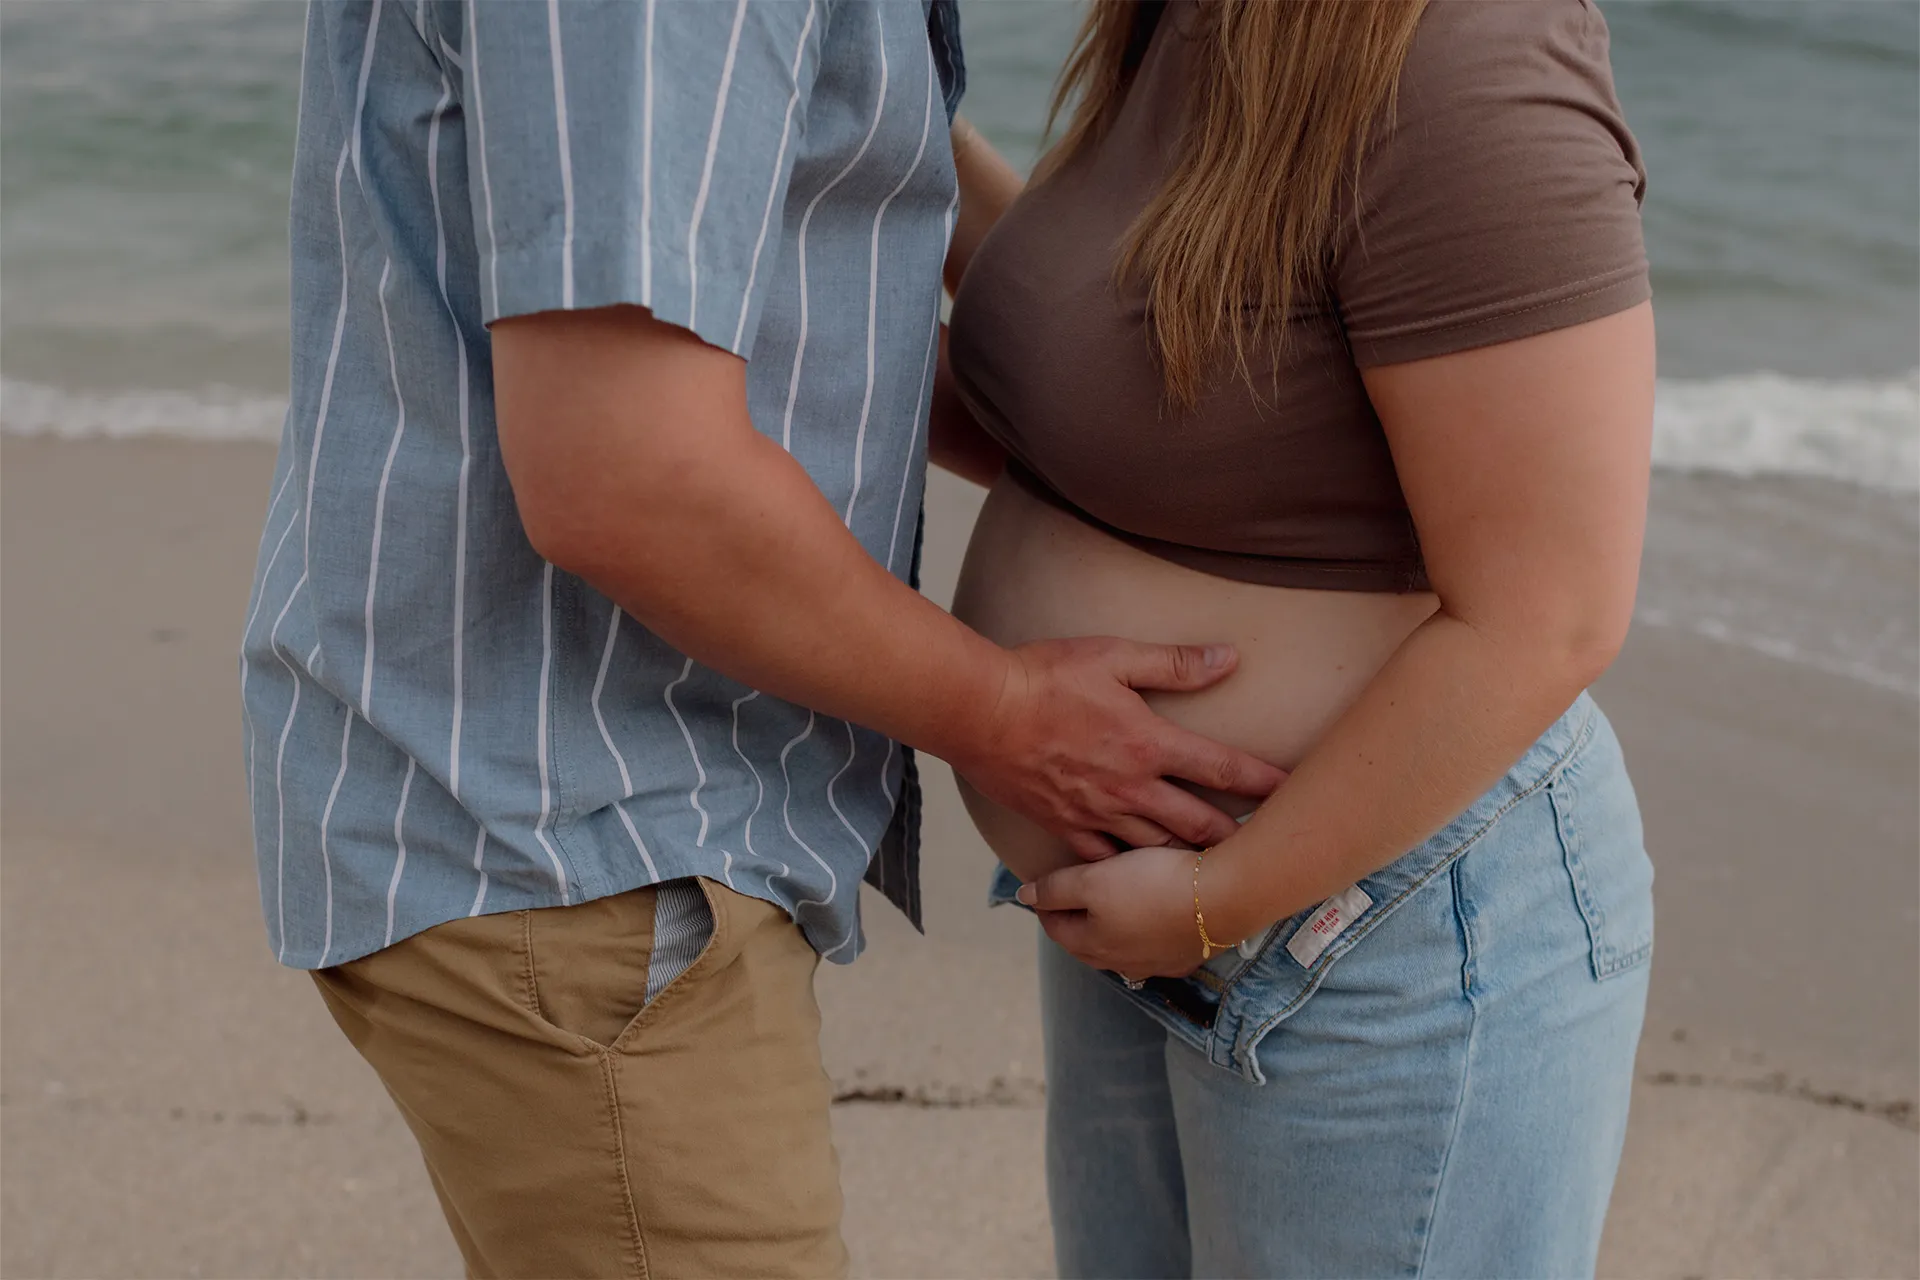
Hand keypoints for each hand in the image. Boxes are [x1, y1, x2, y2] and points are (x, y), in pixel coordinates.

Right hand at [945, 637, 1283, 860]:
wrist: (980, 711)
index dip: (1265, 783)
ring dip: (1191, 862)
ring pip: (1159, 852)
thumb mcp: (1113, 656)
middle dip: (1239, 837)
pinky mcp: (1065, 828)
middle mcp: (1132, 788)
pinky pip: (1106, 864)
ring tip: (1218, 871)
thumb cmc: (1045, 676)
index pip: (1223, 768)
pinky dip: (1130, 874)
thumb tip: (1229, 658)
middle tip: (1267, 849)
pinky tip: (1144, 882)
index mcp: (1149, 743)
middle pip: (1201, 824)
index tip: (1296, 795)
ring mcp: (1098, 814)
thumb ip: (1175, 663)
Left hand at [1016, 846, 1209, 980]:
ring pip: (1121, 948)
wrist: (1223, 898)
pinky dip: (1146, 932)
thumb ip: (1055, 889)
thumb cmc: (1152, 884)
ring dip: (1111, 929)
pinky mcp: (1188, 957)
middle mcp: (1122, 963)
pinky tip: (1153, 917)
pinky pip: (1155, 947)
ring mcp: (1157, 964)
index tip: (1043, 887)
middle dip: (1074, 920)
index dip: (1045, 904)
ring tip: (1112, 904)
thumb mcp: (1093, 879)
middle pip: (1086, 943)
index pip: (1055, 928)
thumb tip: (1023, 897)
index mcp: (1093, 945)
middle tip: (1070, 896)